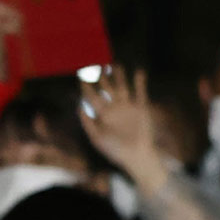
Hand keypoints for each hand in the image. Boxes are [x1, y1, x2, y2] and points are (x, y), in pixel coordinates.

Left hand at [79, 66, 165, 192]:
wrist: (136, 156)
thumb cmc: (114, 150)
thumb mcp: (97, 138)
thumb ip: (87, 122)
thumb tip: (78, 105)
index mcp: (102, 114)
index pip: (92, 96)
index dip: (86, 85)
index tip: (81, 74)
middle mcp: (114, 107)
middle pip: (106, 88)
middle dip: (102, 77)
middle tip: (97, 63)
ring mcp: (128, 106)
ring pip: (122, 86)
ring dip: (119, 76)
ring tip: (115, 64)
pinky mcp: (141, 108)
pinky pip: (141, 92)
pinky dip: (140, 82)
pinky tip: (139, 71)